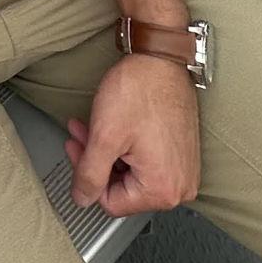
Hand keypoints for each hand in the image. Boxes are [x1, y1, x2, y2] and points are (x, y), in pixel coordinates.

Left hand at [66, 53, 201, 215]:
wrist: (161, 59)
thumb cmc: (140, 90)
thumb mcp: (105, 136)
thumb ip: (89, 175)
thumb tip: (81, 199)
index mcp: (163, 188)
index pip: (111, 203)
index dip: (87, 177)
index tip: (77, 150)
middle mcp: (180, 186)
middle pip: (123, 190)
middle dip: (96, 162)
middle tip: (80, 137)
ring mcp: (184, 170)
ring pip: (132, 174)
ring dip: (108, 153)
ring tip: (93, 127)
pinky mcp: (182, 155)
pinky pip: (148, 163)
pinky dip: (126, 148)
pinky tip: (113, 128)